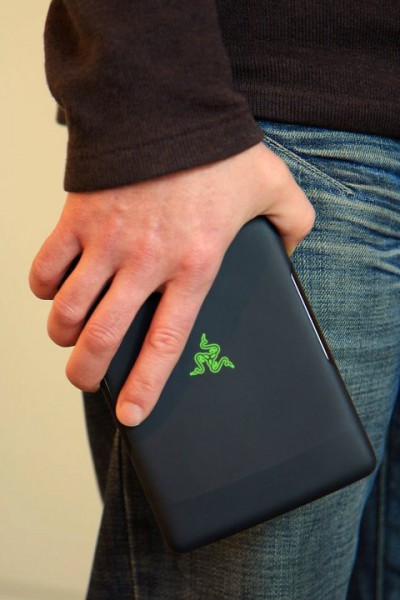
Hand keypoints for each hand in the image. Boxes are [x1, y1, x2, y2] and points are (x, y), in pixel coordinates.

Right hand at [29, 142, 313, 425]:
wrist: (168, 105)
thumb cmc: (219, 150)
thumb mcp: (274, 188)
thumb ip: (293, 225)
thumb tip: (291, 252)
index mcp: (194, 264)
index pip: (165, 342)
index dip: (145, 386)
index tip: (130, 415)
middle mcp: (145, 261)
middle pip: (101, 336)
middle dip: (85, 371)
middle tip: (85, 381)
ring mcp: (105, 241)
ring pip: (66, 309)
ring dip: (62, 333)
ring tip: (69, 337)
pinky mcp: (77, 218)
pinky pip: (44, 266)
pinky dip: (42, 287)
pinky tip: (52, 291)